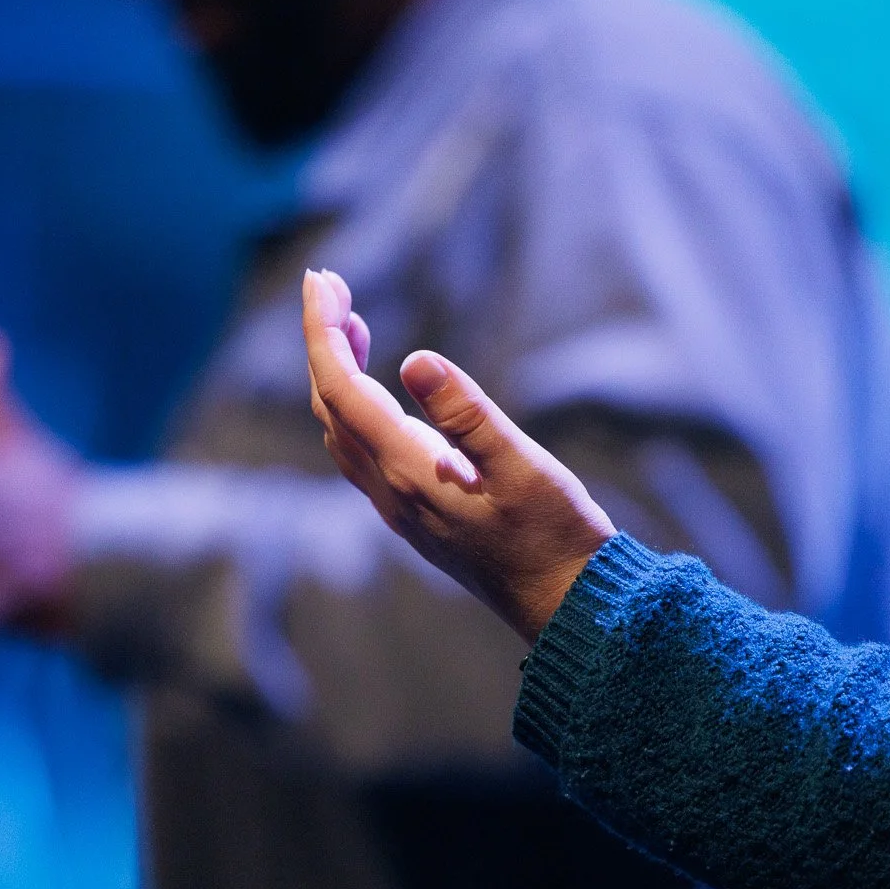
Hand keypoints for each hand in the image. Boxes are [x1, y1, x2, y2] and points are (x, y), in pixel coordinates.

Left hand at [301, 269, 615, 644]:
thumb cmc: (556, 537)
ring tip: (351, 322)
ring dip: (336, 374)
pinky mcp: (417, 514)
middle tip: (330, 285)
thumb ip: (469, 415)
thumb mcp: (524, 468)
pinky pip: (361, 450)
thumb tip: (416, 360)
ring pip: (342, 430)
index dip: (324, 332)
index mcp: (410, 474)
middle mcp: (391, 493)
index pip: (343, 390)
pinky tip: (379, 390)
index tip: (320, 280)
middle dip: (324, 342)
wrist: (569, 608)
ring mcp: (401, 508)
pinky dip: (355, 406)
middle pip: (331, 406)